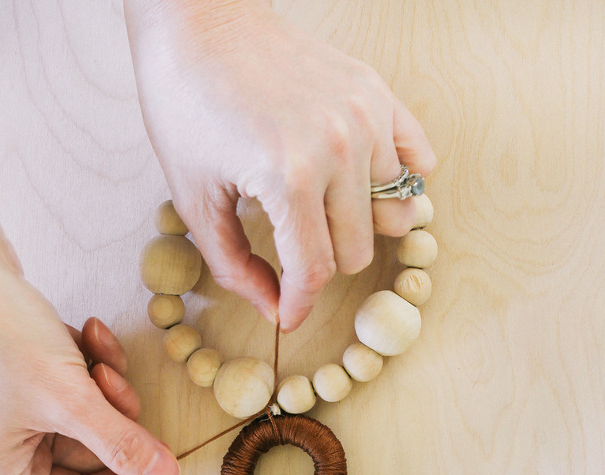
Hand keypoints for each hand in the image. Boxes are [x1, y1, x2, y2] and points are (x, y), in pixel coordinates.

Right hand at [0, 261, 179, 474]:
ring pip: (90, 417)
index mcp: (3, 472)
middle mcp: (4, 449)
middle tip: (117, 383)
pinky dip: (90, 362)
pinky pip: (77, 386)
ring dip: (106, 383)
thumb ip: (122, 444)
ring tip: (96, 350)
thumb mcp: (72, 400)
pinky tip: (87, 332)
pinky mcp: (24, 378)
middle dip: (113, 416)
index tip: (157, 456)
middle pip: (91, 455)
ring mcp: (13, 413)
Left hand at [125, 1, 436, 331]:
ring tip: (322, 209)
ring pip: (391, 214)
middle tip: (292, 244)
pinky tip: (364, 183)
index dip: (298, 304)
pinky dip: (398, 181)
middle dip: (322, 262)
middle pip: (356, 252)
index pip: (314, 273)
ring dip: (357, 223)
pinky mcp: (378, 94)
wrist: (201, 20)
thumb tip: (274, 310)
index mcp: (289, 179)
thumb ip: (234, 266)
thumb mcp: (194, 198)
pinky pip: (418, 161)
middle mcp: (338, 149)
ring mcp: (365, 118)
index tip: (287, 314)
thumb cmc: (187, 106)